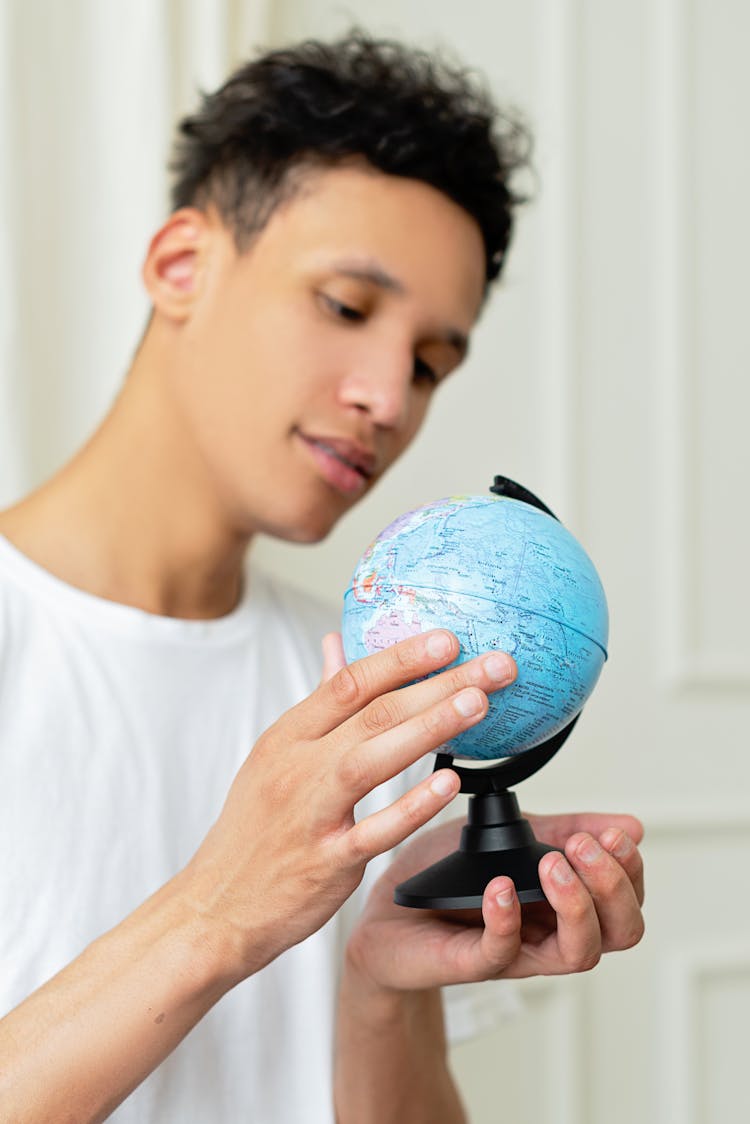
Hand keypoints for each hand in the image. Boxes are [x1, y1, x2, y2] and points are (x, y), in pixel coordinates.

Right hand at [182, 630, 515, 982]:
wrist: (215, 907)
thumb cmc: (254, 830)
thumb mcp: (275, 757)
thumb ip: (317, 704)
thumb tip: (335, 646)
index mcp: (287, 736)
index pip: (349, 682)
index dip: (402, 657)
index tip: (449, 639)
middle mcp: (296, 767)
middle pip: (373, 712)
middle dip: (438, 683)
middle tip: (494, 665)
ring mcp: (309, 815)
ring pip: (371, 759)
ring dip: (429, 727)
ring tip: (478, 703)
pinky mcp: (324, 863)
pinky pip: (373, 831)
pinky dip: (411, 806)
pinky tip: (450, 783)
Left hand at [345, 811, 644, 989]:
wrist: (386, 910)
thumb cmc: (452, 877)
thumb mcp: (513, 837)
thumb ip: (564, 830)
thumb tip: (631, 824)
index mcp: (564, 906)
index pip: (626, 904)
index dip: (630, 871)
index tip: (612, 833)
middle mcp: (549, 934)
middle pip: (619, 933)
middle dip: (614, 887)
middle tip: (586, 847)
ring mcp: (514, 952)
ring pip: (578, 952)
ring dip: (576, 904)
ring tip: (553, 864)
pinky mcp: (470, 961)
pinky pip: (501, 953)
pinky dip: (506, 919)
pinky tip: (501, 888)